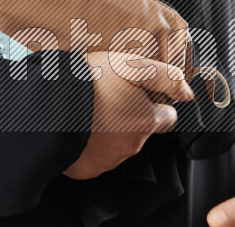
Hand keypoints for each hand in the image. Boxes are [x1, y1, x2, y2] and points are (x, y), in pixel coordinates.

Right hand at [63, 51, 193, 179]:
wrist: (47, 106)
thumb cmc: (89, 82)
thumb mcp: (132, 65)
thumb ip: (165, 77)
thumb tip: (187, 92)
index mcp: (146, 122)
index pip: (168, 118)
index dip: (155, 103)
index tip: (139, 93)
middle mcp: (131, 145)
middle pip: (141, 130)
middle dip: (130, 115)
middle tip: (108, 96)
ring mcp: (109, 160)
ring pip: (118, 144)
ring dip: (109, 128)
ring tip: (90, 108)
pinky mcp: (87, 169)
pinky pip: (95, 156)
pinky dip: (90, 143)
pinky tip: (79, 126)